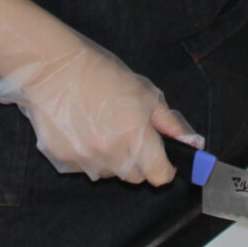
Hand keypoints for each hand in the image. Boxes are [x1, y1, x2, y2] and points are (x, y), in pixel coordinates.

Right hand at [0, 0, 196, 183]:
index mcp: (137, 139)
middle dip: (136, 160)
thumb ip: (170, 123)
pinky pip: (82, 167)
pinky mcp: (63, 161)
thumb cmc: (100, 75)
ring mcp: (86, 161)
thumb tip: (193, 144)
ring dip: (109, 157)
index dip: (163, 167)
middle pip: (134, 177)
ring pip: (107, 173)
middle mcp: (112, 156)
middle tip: (125, 130)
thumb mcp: (144, 93)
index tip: (160, 157)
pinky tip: (79, 127)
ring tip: (98, 124)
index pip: (160, 177)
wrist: (54, 69)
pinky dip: (84, 153)